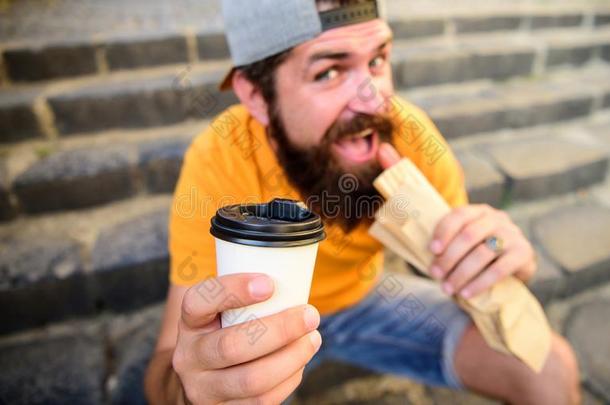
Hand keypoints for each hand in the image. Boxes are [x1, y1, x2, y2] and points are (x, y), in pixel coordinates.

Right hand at [172, 273, 321, 403]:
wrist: (199, 381)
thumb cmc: (222, 332)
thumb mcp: (220, 310)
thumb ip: (244, 293)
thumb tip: (293, 266)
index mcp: (189, 322)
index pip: (199, 301)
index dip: (233, 291)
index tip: (269, 283)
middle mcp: (189, 357)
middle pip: (233, 346)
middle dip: (279, 330)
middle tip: (310, 314)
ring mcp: (203, 390)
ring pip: (251, 379)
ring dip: (291, 358)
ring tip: (312, 339)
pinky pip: (260, 401)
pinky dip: (288, 381)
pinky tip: (300, 363)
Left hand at [428, 204, 536, 298]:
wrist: (515, 267)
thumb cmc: (479, 254)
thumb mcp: (465, 243)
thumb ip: (450, 244)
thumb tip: (427, 259)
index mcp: (479, 211)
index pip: (459, 215)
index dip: (444, 232)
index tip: (432, 250)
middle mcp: (497, 218)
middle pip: (469, 235)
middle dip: (449, 257)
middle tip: (435, 275)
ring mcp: (513, 234)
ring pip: (482, 253)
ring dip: (461, 274)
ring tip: (447, 289)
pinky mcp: (524, 253)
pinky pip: (499, 269)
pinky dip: (479, 283)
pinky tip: (466, 294)